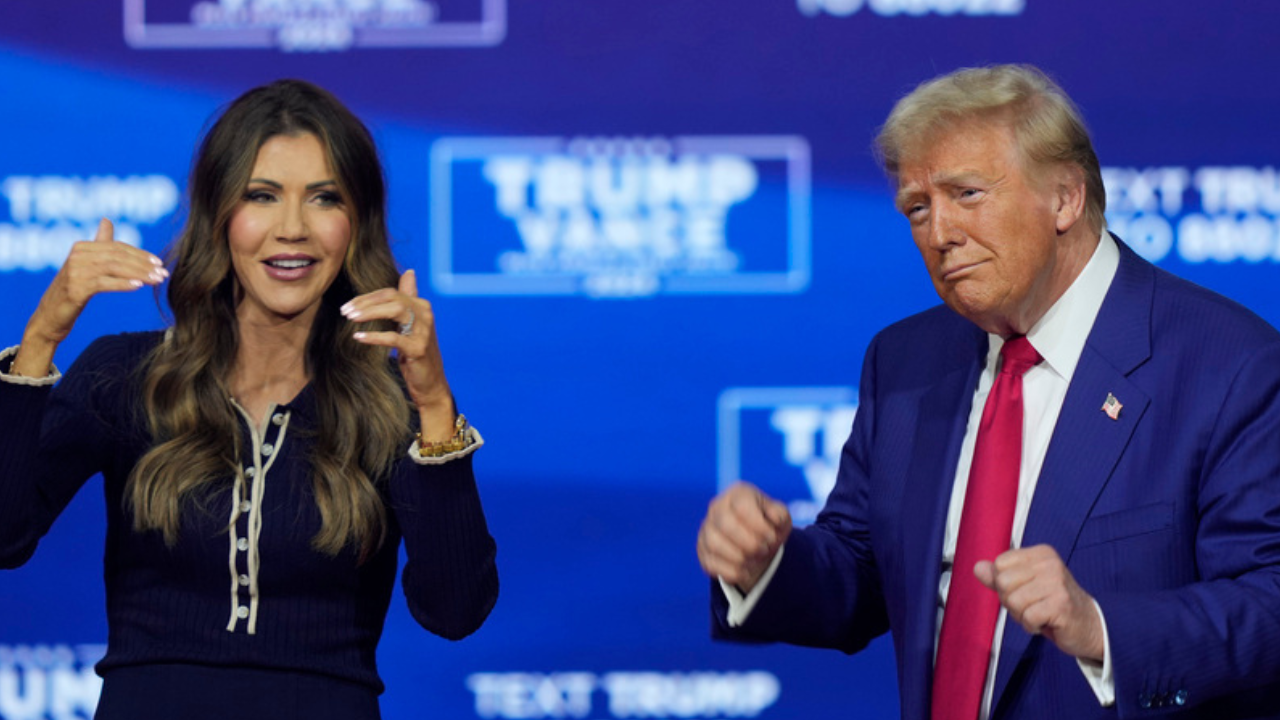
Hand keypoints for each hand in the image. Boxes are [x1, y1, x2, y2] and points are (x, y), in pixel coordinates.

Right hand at [14, 218, 166, 376]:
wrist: (51, 316)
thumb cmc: (73, 289)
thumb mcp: (86, 265)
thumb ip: (99, 244)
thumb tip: (107, 220)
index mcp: (82, 247)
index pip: (117, 247)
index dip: (140, 255)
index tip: (159, 263)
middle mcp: (77, 255)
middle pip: (118, 256)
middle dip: (143, 265)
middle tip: (163, 274)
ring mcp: (75, 271)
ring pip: (114, 268)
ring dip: (139, 274)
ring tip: (156, 280)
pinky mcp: (75, 288)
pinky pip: (103, 283)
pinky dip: (122, 283)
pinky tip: (138, 286)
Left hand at [343, 270, 453, 436]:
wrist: (431, 383)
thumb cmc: (416, 352)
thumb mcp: (412, 323)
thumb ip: (409, 298)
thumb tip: (409, 272)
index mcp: (422, 306)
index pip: (391, 292)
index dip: (368, 296)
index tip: (348, 305)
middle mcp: (425, 314)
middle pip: (392, 297)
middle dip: (366, 302)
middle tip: (345, 311)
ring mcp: (424, 331)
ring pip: (395, 310)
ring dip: (370, 313)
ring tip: (351, 319)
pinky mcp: (418, 348)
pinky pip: (393, 338)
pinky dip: (374, 336)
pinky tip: (359, 337)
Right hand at [697, 482, 791, 593]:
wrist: (756, 542)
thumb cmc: (768, 525)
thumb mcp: (780, 516)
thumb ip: (779, 514)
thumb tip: (775, 518)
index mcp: (738, 494)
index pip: (742, 506)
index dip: (758, 525)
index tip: (771, 537)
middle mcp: (717, 506)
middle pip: (725, 523)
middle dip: (749, 543)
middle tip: (763, 550)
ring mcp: (707, 528)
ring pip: (714, 543)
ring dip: (740, 558)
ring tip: (754, 560)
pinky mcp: (702, 549)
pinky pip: (710, 563)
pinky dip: (731, 572)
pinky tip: (745, 572)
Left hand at [975, 544, 1104, 662]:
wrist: (1090, 626)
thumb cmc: (1053, 605)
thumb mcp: (1025, 586)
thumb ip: (999, 576)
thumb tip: (977, 567)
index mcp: (1040, 553)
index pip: (999, 564)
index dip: (1005, 585)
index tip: (1026, 592)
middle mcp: (1049, 563)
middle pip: (1002, 582)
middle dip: (1011, 602)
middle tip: (1033, 606)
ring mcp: (1057, 582)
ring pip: (1013, 601)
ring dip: (1022, 616)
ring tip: (1040, 614)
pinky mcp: (1061, 604)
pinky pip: (1027, 617)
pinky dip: (1032, 626)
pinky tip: (1047, 623)